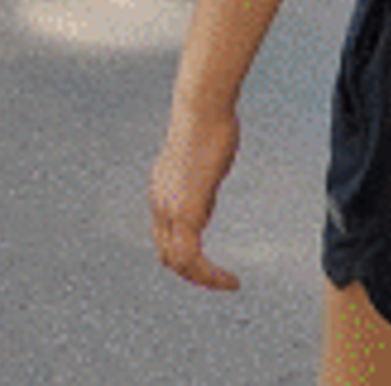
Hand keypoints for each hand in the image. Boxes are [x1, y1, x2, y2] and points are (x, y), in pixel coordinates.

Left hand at [149, 104, 244, 291]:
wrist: (201, 107)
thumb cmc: (208, 119)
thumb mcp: (203, 152)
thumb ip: (201, 170)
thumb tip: (208, 166)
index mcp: (162, 190)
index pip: (164, 236)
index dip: (184, 254)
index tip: (210, 260)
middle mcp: (160, 203)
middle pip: (167, 255)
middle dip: (193, 272)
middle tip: (221, 278)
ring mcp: (169, 209)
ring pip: (178, 263)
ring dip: (204, 279)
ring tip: (228, 284)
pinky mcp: (186, 212)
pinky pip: (191, 259)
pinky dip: (210, 276)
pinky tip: (231, 280)